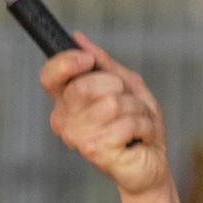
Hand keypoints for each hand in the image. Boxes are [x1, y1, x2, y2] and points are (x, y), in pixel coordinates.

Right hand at [40, 32, 169, 197]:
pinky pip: (127, 122)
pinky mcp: (94, 150)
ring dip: (138, 110)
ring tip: (138, 125)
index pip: (50, 76)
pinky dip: (145, 126)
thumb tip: (78, 38)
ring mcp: (76, 137)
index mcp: (67, 102)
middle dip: (119, 88)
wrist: (152, 164)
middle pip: (86, 85)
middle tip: (129, 106)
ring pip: (112, 102)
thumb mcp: (127, 86)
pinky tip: (140, 139)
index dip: (66, 62)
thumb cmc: (138, 127)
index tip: (87, 60)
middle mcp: (64, 121)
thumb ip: (103, 64)